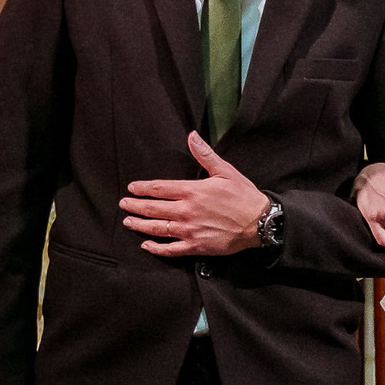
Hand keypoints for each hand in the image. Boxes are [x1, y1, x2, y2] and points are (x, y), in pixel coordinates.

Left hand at [122, 134, 269, 255]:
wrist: (260, 222)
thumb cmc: (243, 196)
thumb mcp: (225, 171)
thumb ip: (205, 155)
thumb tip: (191, 136)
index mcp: (192, 191)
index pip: (159, 188)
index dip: (143, 188)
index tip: (132, 188)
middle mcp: (186, 211)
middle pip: (153, 209)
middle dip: (135, 206)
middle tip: (123, 205)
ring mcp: (189, 230)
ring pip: (157, 228)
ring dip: (140, 225)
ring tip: (128, 222)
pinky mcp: (196, 247)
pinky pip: (171, 249)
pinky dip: (156, 248)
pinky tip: (146, 245)